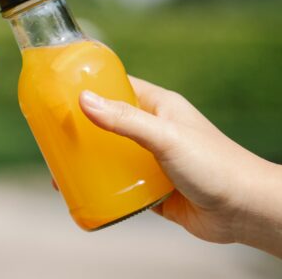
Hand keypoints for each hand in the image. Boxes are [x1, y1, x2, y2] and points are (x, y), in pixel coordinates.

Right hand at [77, 76, 281, 257]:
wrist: (246, 211)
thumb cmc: (215, 165)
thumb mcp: (166, 137)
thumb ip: (126, 121)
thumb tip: (84, 100)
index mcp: (158, 106)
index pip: (117, 88)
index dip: (90, 88)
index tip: (60, 94)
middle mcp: (153, 129)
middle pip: (107, 123)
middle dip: (81, 130)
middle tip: (53, 137)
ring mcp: (151, 159)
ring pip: (110, 155)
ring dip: (87, 160)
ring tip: (59, 168)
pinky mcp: (152, 186)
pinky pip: (119, 182)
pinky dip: (101, 185)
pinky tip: (82, 190)